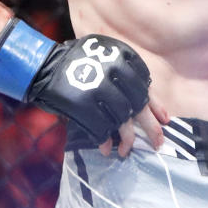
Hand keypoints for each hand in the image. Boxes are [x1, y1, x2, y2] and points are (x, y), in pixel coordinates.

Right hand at [0, 20, 166, 158]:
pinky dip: (105, 141)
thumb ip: (126, 75)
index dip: (156, 107)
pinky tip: (107, 149)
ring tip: (125, 151)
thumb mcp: (106, 56)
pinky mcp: (83, 105)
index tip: (164, 120)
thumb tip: (150, 101)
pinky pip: (100, 129)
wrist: (43, 66)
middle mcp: (114, 73)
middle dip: (151, 129)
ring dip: (127, 140)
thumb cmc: (78, 62)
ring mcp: (98, 89)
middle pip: (138, 106)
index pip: (146, 88)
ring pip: (122, 121)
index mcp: (122, 58)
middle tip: (158, 143)